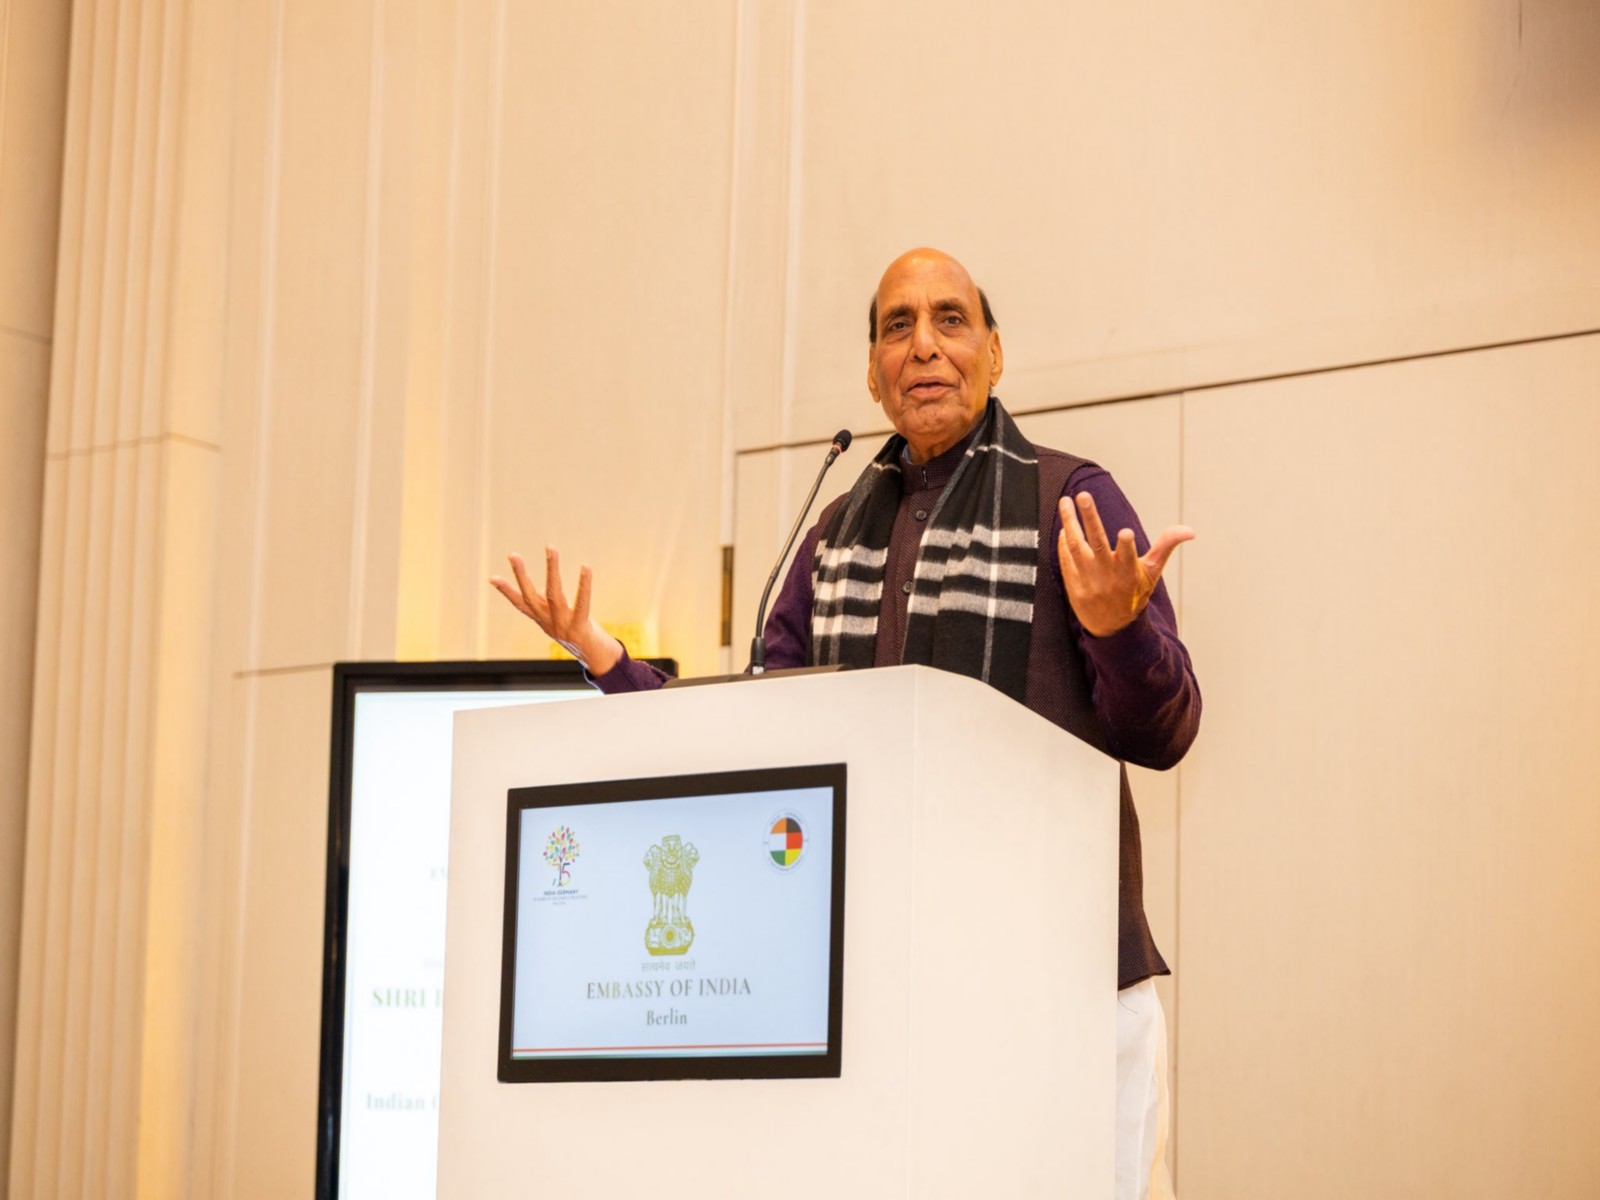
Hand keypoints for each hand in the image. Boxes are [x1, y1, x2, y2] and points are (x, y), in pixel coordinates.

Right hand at [489, 547, 622, 673]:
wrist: (595, 658)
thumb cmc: (579, 633)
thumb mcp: (561, 619)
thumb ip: (550, 605)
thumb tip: (543, 588)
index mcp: (543, 619)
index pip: (520, 604)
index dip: (506, 591)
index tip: (491, 578)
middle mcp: (549, 622)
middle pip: (530, 596)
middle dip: (520, 574)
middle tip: (512, 554)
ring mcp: (563, 626)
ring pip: (554, 593)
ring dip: (551, 569)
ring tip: (550, 548)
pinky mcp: (580, 628)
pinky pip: (582, 603)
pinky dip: (584, 585)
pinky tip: (585, 567)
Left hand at [1057, 493, 1193, 637]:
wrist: (1111, 627)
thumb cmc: (1134, 594)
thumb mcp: (1152, 572)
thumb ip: (1166, 546)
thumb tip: (1190, 530)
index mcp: (1128, 572)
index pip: (1128, 557)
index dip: (1127, 545)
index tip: (1126, 532)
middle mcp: (1106, 575)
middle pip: (1096, 543)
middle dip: (1089, 518)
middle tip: (1083, 496)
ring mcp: (1087, 579)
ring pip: (1075, 547)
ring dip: (1069, 522)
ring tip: (1065, 502)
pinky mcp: (1072, 584)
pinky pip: (1065, 559)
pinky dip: (1063, 542)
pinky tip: (1064, 526)